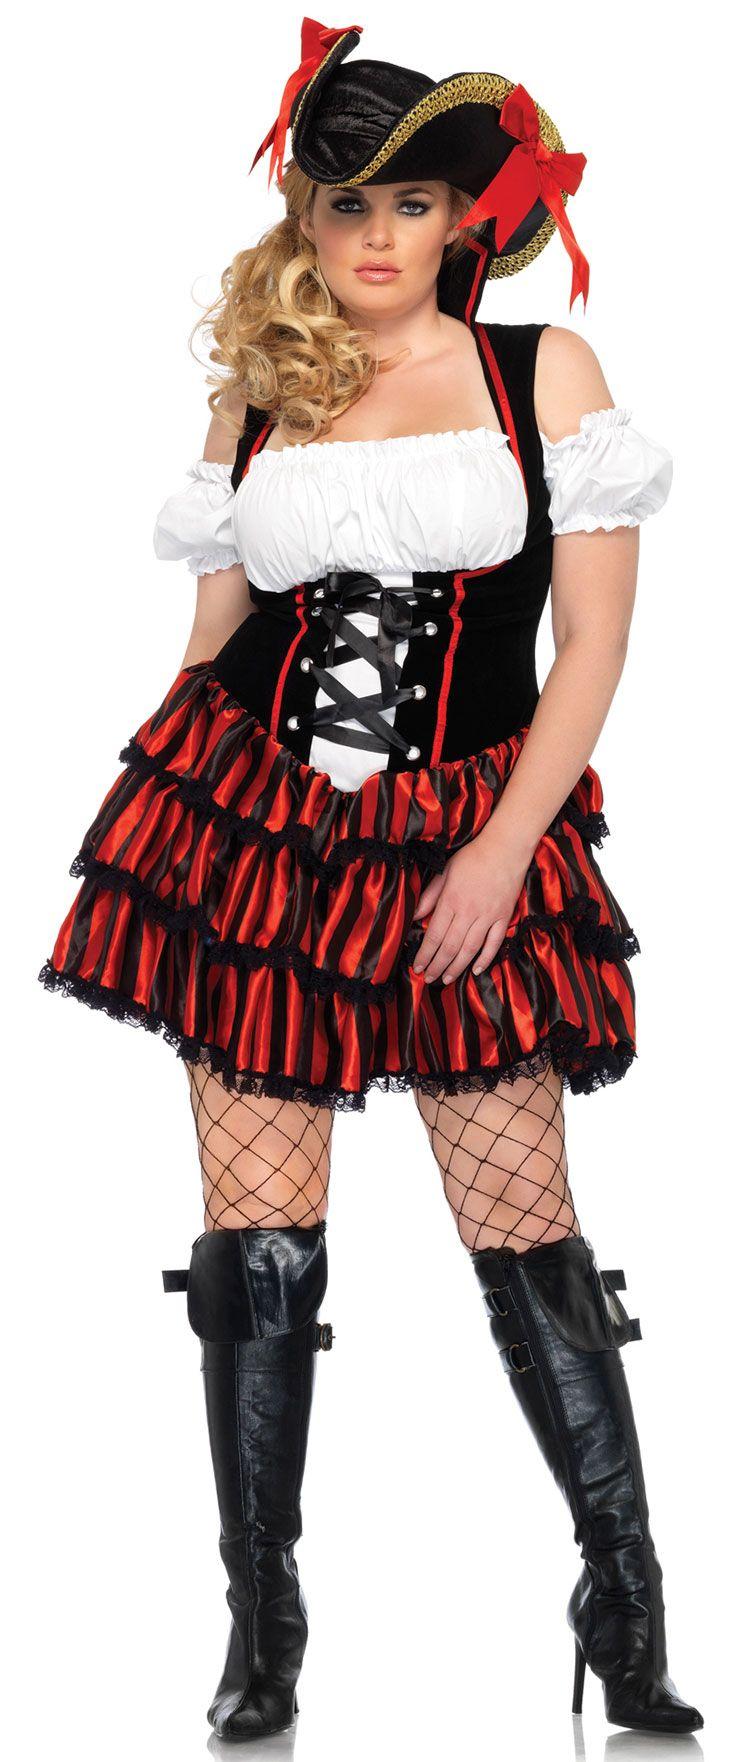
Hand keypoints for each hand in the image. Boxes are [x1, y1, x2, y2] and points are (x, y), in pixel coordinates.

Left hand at [411, 835, 531, 985]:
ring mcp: (488, 916)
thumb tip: (415, 917)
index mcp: (451, 900)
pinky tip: (476, 970)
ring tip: (446, 979)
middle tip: (429, 979)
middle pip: (450, 946)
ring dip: (457, 967)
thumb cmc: (472, 857)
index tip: (417, 967)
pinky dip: (485, 958)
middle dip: (437, 966)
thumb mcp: (445, 872)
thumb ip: (429, 896)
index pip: (434, 935)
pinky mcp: (504, 917)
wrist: (505, 848)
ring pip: (470, 949)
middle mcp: (468, 911)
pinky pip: (494, 943)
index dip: (424, 954)